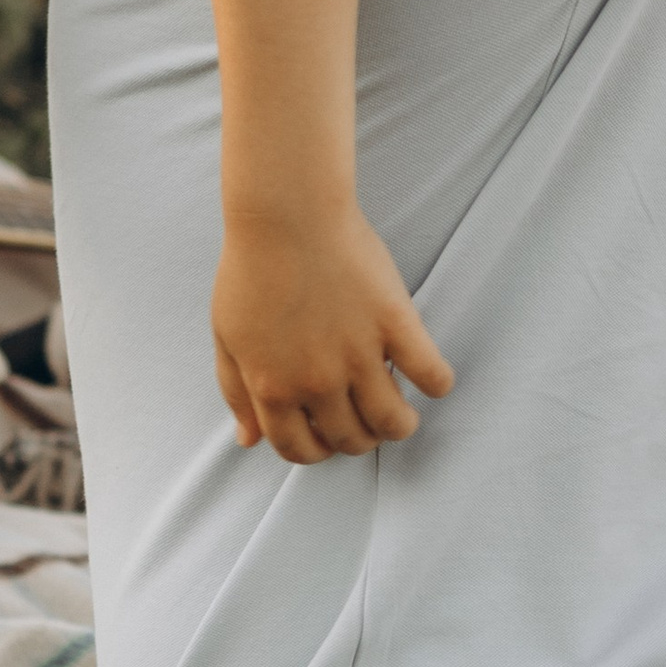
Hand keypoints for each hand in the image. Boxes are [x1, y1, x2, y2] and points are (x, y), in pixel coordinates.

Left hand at [212, 203, 454, 462]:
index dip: (316, 451)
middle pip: (350, 440)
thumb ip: (237, 394)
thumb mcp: (227, 338)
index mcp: (273, 389)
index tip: (327, 437)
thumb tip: (248, 441)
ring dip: (399, 427)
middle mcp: (318, 383)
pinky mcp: (395, 324)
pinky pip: (430, 373)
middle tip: (365, 423)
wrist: (287, 215)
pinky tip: (433, 380)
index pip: (299, 450)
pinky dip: (438, 384)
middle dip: (358, 441)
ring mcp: (359, 355)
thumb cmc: (251, 270)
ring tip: (401, 414)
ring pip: (393, 422)